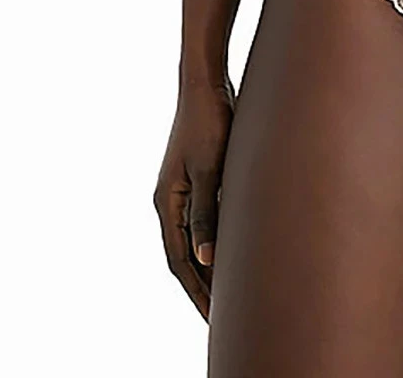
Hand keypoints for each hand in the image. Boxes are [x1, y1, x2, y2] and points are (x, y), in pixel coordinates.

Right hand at [153, 79, 234, 319]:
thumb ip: (207, 213)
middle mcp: (171, 200)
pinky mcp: (199, 178)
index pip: (178, 261)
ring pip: (195, 240)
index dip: (197, 292)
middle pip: (184, 256)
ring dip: (210, 267)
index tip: (214, 320)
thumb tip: (205, 259)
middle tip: (225, 320)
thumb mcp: (210, 168)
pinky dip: (217, 242)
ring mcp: (183, 189)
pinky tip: (235, 251)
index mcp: (167, 202)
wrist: (206, 83)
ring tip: (231, 295)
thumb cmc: (208, 121)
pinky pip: (205, 222)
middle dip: (203, 288)